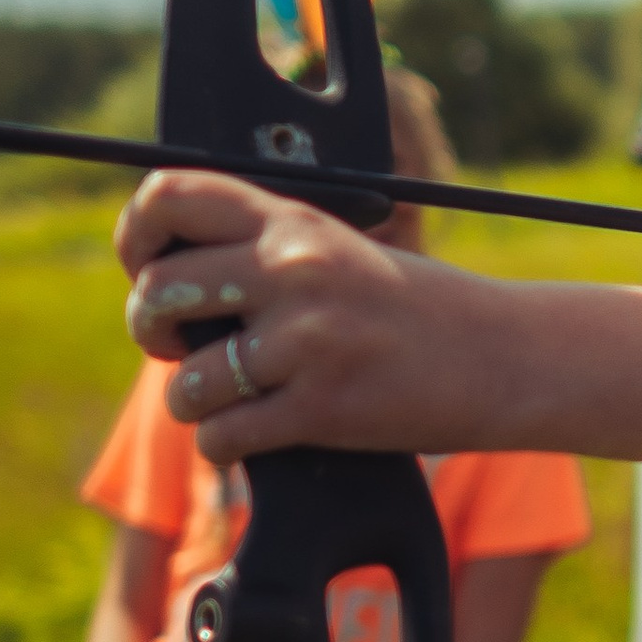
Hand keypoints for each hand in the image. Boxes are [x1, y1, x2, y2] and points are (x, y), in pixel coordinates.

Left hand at [117, 171, 458, 461]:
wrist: (503, 357)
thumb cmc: (417, 310)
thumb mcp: (340, 250)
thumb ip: (265, 250)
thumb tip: (172, 276)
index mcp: (293, 223)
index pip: (171, 194)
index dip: (137, 235)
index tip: (148, 267)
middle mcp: (293, 271)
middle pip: (158, 291)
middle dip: (152, 331)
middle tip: (181, 347)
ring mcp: (307, 341)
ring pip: (186, 381)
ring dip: (191, 402)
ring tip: (224, 402)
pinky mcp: (323, 408)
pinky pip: (223, 437)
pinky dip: (225, 447)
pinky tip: (252, 437)